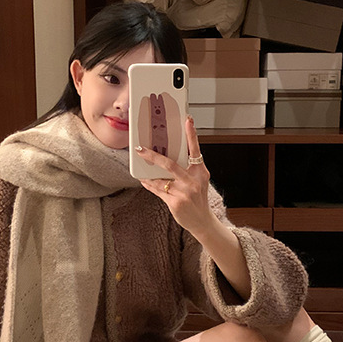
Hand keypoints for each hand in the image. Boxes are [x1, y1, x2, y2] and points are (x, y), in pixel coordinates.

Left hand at [136, 116, 214, 238]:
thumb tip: (168, 157)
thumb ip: (187, 169)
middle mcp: (193, 181)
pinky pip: (157, 190)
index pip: (195, 149)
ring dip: (148, 173)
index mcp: (200, 172)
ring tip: (140, 166)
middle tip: (141, 149)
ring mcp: (184, 193)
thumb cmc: (198, 198)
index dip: (192, 134)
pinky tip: (144, 180)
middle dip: (153, 156)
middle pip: (170, 164)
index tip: (188, 120)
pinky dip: (149, 184)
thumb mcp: (198, 181)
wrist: (202, 221)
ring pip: (160, 179)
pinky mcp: (175, 203)